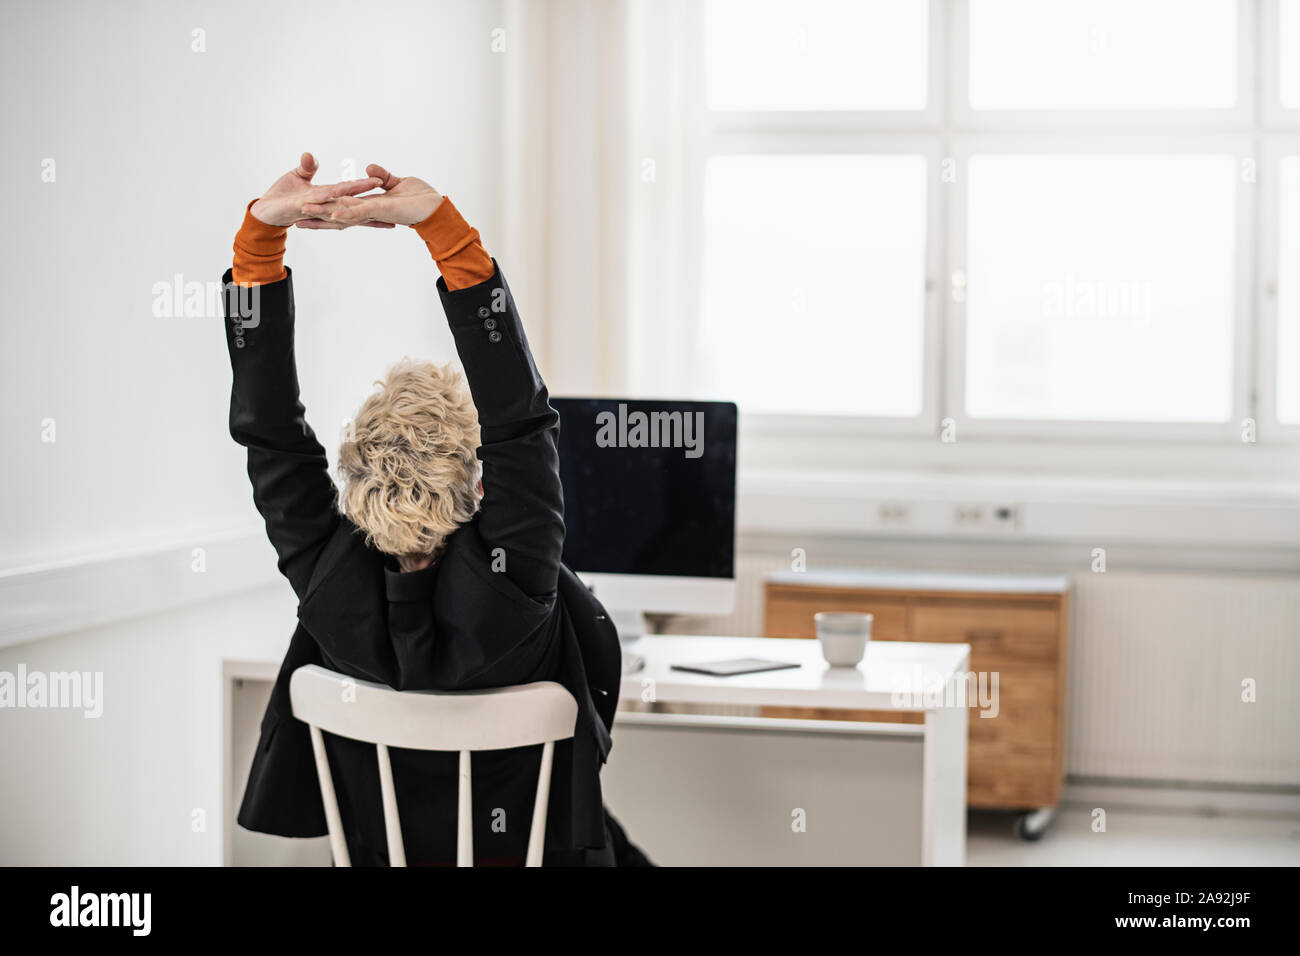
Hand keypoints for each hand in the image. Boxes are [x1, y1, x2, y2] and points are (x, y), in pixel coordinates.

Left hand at [250, 153, 393, 228]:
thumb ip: (308, 167)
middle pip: (355, 198)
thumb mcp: (297, 177)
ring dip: (360, 192)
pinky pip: (320, 201)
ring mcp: (317, 207)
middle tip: (395, 188)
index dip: (368, 188)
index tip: (387, 183)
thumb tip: (312, 155)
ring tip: (378, 184)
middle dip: (374, 192)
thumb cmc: (281, 197)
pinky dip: (331, 196)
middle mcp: (327, 204)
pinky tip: (342, 190)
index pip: (353, 192)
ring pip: (343, 200)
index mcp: (328, 198)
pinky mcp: (303, 207)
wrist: (264, 212)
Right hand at [301, 164, 443, 227]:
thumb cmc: (419, 199)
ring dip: (324, 217)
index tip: (304, 210)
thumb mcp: (396, 184)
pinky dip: (346, 213)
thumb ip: (381, 177)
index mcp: (369, 206)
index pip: (341, 207)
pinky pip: (360, 212)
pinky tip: (332, 214)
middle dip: (315, 220)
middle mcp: (368, 211)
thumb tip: (371, 171)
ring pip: (343, 215)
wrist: (438, 209)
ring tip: (302, 219)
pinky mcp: (380, 210)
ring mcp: (373, 212)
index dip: (323, 209)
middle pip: (336, 216)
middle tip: (293, 223)